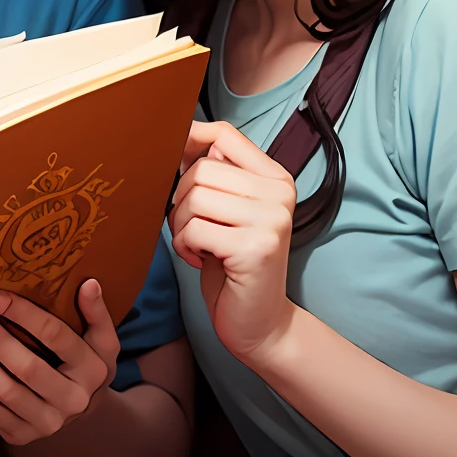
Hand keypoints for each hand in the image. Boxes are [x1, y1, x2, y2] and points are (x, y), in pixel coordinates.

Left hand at [0, 283, 117, 444]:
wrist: (80, 408)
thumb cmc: (84, 361)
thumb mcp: (100, 339)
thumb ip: (96, 312)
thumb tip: (89, 284)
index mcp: (93, 370)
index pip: (55, 336)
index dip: (23, 314)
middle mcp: (74, 400)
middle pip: (28, 367)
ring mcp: (49, 422)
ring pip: (8, 392)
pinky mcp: (25, 434)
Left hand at [167, 120, 297, 366]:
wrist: (261, 324)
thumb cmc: (233, 261)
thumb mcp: (226, 209)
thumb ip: (214, 172)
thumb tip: (181, 132)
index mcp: (276, 178)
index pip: (224, 134)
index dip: (190, 140)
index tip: (176, 165)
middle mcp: (280, 194)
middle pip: (201, 168)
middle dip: (180, 200)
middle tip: (191, 228)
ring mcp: (271, 220)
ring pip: (194, 197)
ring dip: (181, 225)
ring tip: (197, 244)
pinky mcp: (254, 248)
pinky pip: (193, 229)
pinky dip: (184, 245)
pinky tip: (200, 260)